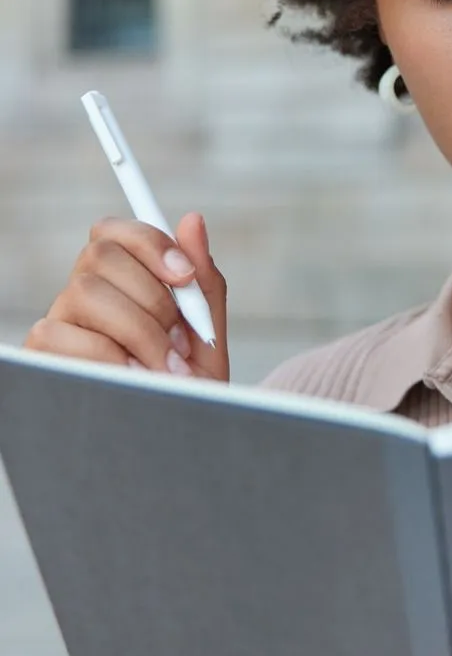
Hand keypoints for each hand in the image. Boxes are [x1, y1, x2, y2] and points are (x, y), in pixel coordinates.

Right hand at [24, 212, 228, 381]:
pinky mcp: (43, 356)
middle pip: (99, 255)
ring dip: (138, 331)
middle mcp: (82, 295)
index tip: (185, 275)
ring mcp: (59, 324)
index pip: (113, 231)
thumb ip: (202, 280)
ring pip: (85, 292)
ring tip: (167, 368)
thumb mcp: (205, 333)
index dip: (150, 243)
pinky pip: (64, 335)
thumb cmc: (188, 386)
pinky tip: (135, 380)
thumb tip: (193, 220)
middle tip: (181, 337)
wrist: (176, 435)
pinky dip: (110, 357)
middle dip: (152, 296)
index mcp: (119, 281)